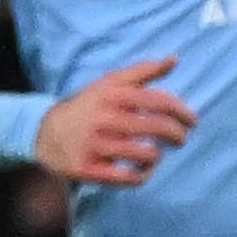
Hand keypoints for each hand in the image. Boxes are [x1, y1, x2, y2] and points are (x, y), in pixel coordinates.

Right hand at [34, 58, 192, 186]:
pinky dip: (141, 175)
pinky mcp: (88, 169)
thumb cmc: (88, 107)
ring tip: (154, 153)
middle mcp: (104, 118)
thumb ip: (143, 71)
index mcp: (113, 95)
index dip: (182, 112)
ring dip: (157, 155)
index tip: (193, 121)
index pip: (159, 100)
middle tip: (180, 139)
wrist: (44, 133)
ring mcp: (95, 145)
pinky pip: (128, 177)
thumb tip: (175, 59)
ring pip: (146, 154)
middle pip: (157, 127)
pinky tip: (141, 169)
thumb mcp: (110, 84)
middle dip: (177, 135)